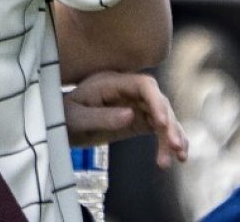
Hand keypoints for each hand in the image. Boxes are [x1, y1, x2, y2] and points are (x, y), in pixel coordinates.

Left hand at [64, 71, 188, 168]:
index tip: (162, 122)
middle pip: (158, 101)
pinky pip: (158, 129)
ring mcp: (136, 105)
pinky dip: (168, 141)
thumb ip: (102, 117)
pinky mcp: (138, 120)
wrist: (60, 121)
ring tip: (179, 157)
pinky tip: (177, 156)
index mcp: (114, 83)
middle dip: (169, 123)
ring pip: (162, 116)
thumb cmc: (65, 116)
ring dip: (173, 135)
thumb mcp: (77, 118)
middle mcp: (130, 91)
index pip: (144, 85)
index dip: (156, 100)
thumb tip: (130, 115)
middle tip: (175, 146)